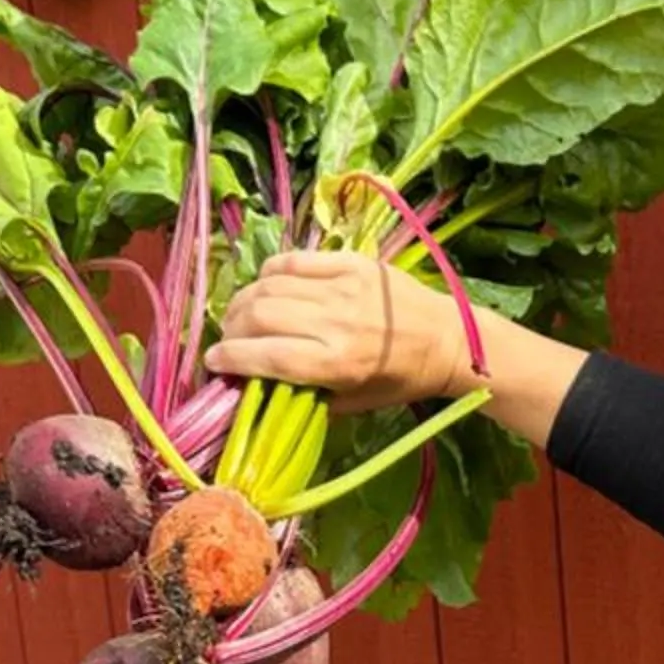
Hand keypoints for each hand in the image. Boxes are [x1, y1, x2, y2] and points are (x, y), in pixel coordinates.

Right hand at [207, 249, 472, 410]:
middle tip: (230, 339)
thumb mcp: (353, 402)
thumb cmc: (401, 379)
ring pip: (269, 285)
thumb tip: (256, 384)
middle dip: (231, 329)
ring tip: (242, 315)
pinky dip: (270, 273)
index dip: (229, 358)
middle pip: (258, 315)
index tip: (214, 362)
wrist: (449, 339)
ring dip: (244, 301)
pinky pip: (294, 260)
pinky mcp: (351, 261)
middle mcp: (336, 321)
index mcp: (337, 363)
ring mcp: (343, 285)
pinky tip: (267, 286)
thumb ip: (304, 394)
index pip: (264, 356)